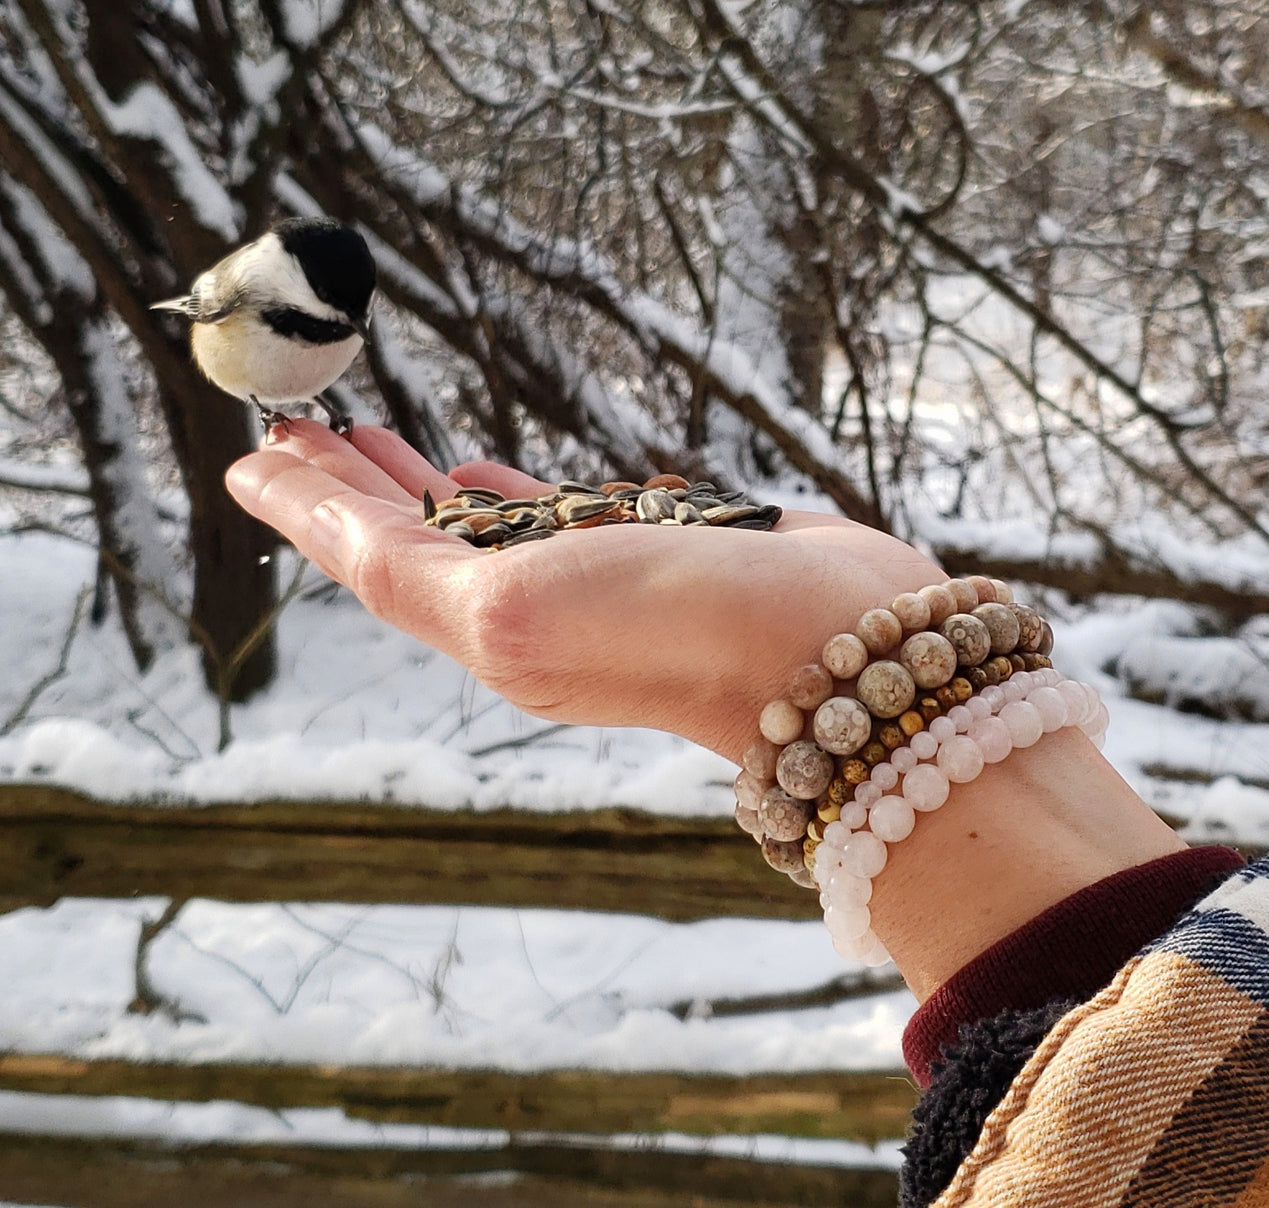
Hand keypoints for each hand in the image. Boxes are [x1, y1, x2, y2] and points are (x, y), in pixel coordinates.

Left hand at [226, 420, 944, 761]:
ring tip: (371, 434)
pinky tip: (484, 469)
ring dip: (419, 481)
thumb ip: (407, 570)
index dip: (309, 502)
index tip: (256, 451)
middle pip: (415, 538)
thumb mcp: (516, 611)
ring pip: (481, 524)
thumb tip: (333, 522)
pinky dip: (509, 489)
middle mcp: (533, 612)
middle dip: (350, 484)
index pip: (371, 557)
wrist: (836, 648)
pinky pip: (560, 513)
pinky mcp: (659, 552)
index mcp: (486, 629)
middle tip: (295, 425)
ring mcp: (597, 583)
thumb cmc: (681, 635)